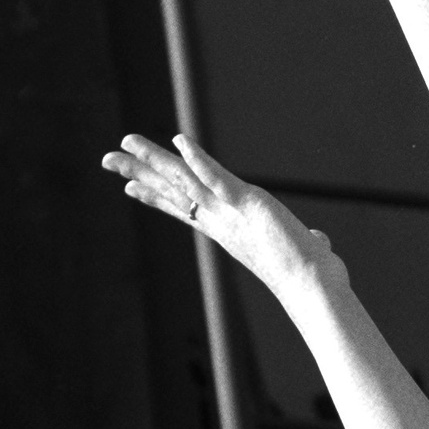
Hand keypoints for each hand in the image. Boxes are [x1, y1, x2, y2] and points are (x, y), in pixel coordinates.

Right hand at [102, 132, 343, 304]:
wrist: (313, 288)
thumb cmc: (311, 276)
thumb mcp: (302, 248)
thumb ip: (306, 240)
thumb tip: (321, 242)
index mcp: (225, 229)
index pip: (183, 207)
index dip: (155, 194)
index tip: (130, 185)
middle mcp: (219, 221)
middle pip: (171, 190)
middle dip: (139, 172)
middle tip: (107, 158)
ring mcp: (229, 212)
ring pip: (182, 180)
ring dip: (153, 159)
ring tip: (126, 141)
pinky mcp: (247, 202)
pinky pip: (216, 177)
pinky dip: (197, 159)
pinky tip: (179, 140)